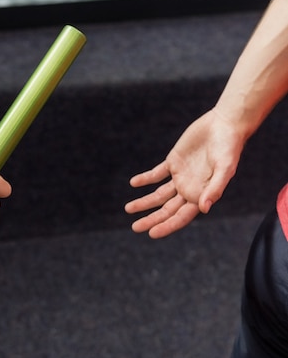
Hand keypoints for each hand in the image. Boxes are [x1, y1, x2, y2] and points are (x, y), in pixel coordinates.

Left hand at [125, 109, 244, 237]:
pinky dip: (145, 179)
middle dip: (151, 219)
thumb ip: (215, 189)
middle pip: (166, 210)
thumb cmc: (229, 147)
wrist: (225, 124)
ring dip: (144, 202)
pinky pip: (156, 174)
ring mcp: (180, 176)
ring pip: (158, 194)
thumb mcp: (225, 169)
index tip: (152, 233)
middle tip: (135, 227)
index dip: (167, 226)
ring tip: (128, 209)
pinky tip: (133, 183)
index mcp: (201, 195)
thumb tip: (204, 209)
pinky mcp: (173, 162)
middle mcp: (189, 189)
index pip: (181, 217)